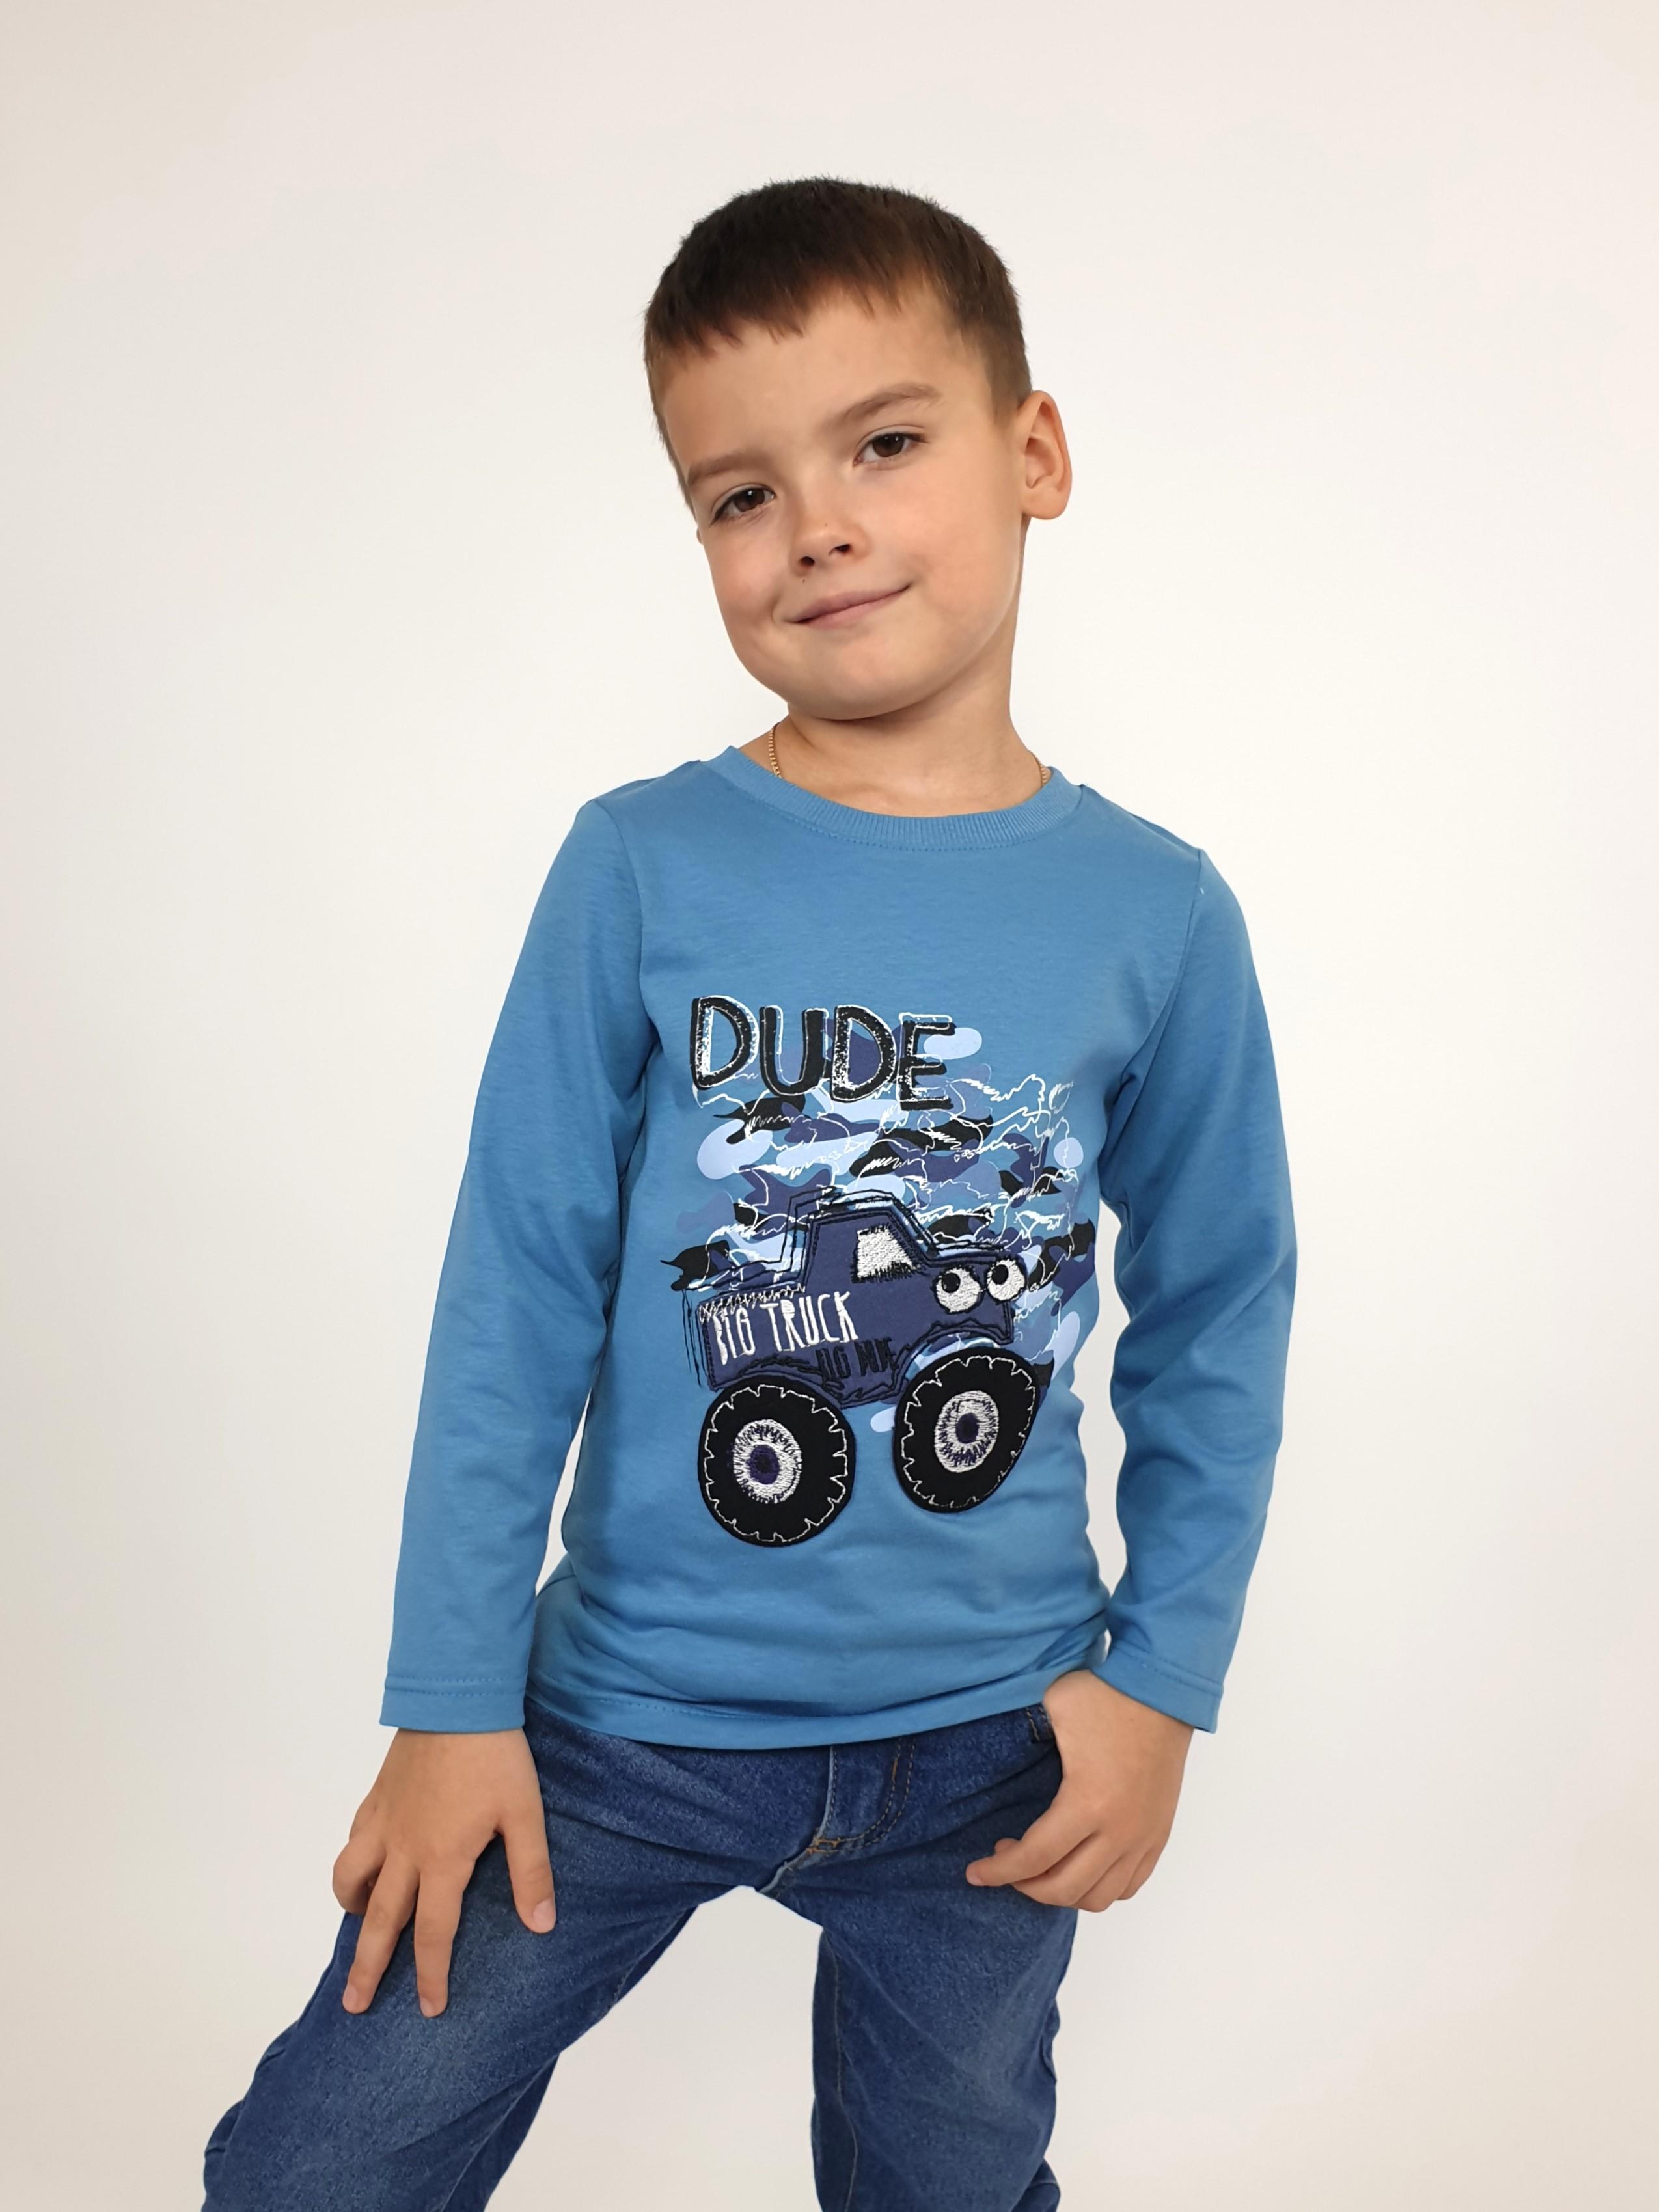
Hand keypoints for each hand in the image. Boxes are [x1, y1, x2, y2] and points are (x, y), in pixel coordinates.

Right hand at [331, 1726, 555, 2017]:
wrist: (456, 1697)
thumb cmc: (495, 1756)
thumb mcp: (525, 1814)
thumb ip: (531, 1871)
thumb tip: (541, 1925)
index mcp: (443, 1860)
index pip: (433, 1933)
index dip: (430, 1975)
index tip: (428, 2009)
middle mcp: (405, 1850)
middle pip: (378, 1921)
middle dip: (368, 1968)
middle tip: (353, 2005)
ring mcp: (385, 1822)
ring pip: (351, 1877)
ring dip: (351, 1909)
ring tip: (354, 1926)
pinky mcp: (377, 1796)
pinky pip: (354, 1840)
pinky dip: (353, 1862)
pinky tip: (362, 1862)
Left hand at [965, 1670, 1192, 1910]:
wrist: (1163, 1690)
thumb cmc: (1104, 1695)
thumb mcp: (1051, 1709)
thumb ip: (1021, 1740)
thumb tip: (989, 1754)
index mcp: (1087, 1802)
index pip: (1034, 1858)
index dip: (998, 1871)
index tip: (975, 1872)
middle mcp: (1119, 1830)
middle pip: (1064, 1888)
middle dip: (1024, 1885)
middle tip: (1005, 1861)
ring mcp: (1143, 1836)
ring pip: (1098, 1897)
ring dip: (1062, 1892)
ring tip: (1041, 1866)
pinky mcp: (1158, 1834)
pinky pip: (1128, 1885)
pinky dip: (1098, 1888)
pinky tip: (1078, 1867)